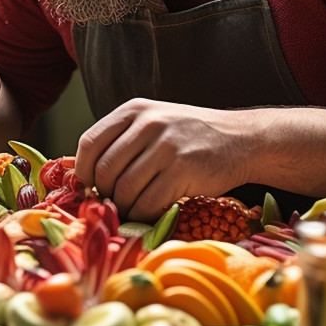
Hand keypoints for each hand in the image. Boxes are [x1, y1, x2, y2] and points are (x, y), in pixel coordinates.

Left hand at [75, 99, 254, 221]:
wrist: (242, 139)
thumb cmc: (191, 136)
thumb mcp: (155, 122)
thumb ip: (124, 139)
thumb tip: (87, 174)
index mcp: (134, 110)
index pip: (90, 143)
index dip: (82, 170)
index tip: (88, 186)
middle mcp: (148, 124)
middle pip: (104, 170)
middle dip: (105, 194)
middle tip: (114, 203)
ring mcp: (166, 147)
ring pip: (125, 190)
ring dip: (124, 207)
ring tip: (133, 209)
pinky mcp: (183, 170)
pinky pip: (148, 202)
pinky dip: (143, 215)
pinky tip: (150, 213)